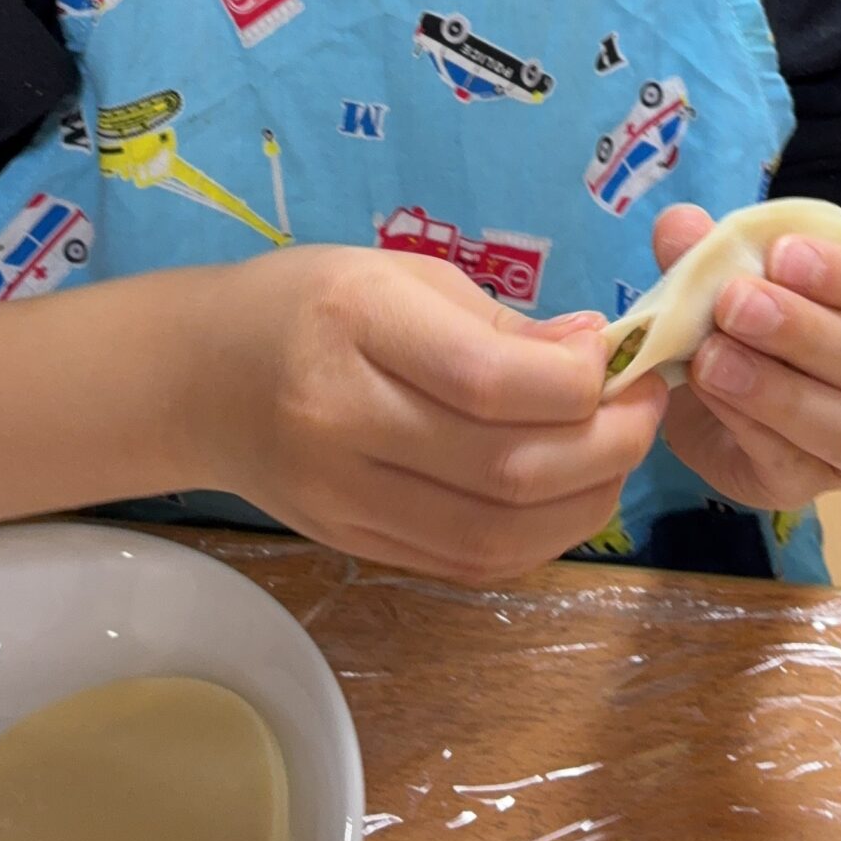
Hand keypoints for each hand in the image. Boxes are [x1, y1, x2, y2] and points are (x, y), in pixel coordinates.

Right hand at [197, 247, 667, 584]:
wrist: (195, 380)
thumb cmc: (306, 305)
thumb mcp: (399, 276)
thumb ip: (501, 324)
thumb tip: (601, 357)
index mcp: (354, 325)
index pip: (491, 380)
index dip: (582, 380)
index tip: (621, 357)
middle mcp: (343, 420)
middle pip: (508, 467)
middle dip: (608, 445)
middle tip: (645, 409)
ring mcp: (345, 497)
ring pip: (497, 534)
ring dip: (586, 502)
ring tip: (616, 457)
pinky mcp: (355, 543)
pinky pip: (470, 564)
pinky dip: (539, 539)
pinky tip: (566, 499)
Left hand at [651, 206, 840, 512]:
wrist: (735, 390)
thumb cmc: (765, 317)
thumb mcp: (743, 272)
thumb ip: (714, 249)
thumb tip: (679, 225)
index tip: (782, 253)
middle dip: (798, 330)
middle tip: (734, 302)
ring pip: (838, 423)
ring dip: (771, 389)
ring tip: (712, 358)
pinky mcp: (820, 483)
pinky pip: (791, 461)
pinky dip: (747, 427)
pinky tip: (709, 396)